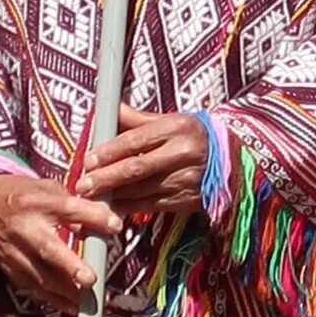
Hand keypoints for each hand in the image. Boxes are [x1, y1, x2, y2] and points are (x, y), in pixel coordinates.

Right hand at [0, 173, 121, 315]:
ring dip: (66, 292)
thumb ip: (73, 203)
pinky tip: (72, 307)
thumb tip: (103, 218)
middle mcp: (25, 227)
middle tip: (91, 280)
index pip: (69, 208)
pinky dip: (53, 300)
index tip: (115, 225)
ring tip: (89, 302)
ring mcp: (15, 250)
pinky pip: (32, 287)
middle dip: (70, 266)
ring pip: (40, 275)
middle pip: (49, 248)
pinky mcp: (9, 267)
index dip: (94, 217)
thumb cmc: (20, 194)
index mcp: (38, 202)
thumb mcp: (46, 187)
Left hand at [77, 105, 210, 213]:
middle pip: (137, 168)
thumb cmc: (193, 137)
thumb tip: (109, 109)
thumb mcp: (172, 121)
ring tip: (91, 197)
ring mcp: (186, 179)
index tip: (89, 160)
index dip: (109, 152)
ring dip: (113, 195)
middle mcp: (183, 153)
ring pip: (141, 190)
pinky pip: (150, 206)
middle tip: (82, 185)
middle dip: (106, 178)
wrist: (233, 162)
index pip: (136, 140)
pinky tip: (112, 207)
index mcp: (177, 128)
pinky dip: (128, 208)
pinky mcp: (186, 200)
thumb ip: (138, 119)